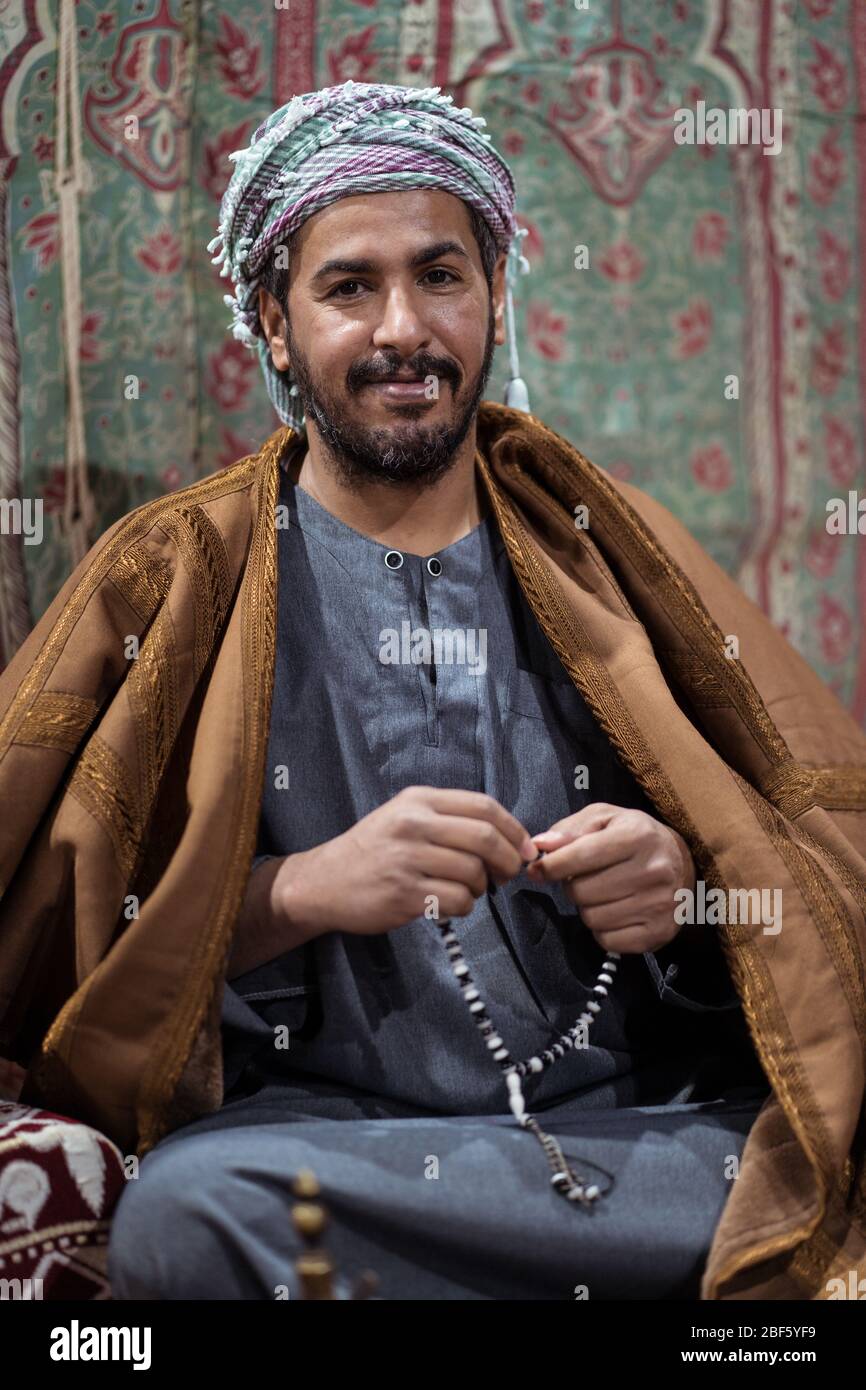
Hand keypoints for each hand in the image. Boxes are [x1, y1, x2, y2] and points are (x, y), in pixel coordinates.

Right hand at [275, 786, 536, 938]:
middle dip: (508, 860)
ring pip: (474, 873)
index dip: (514, 829)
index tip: (524, 847)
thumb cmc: (373, 849)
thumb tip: (508, 837)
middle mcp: (413, 825)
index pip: (483, 806)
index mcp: (418, 800)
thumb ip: (449, 819)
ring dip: (481, 887)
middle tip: (507, 875)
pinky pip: (457, 901)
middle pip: (486, 838)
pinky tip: (450, 904)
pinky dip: (464, 906)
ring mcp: (407, 860)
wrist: (324, 881)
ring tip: (466, 890)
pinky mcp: (404, 894)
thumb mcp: (404, 816)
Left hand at [524, 803, 695, 953]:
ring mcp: (659, 904)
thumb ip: (570, 829)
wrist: (683, 864)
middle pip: (581, 891)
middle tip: (583, 879)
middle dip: (572, 886)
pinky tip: (614, 912)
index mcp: (637, 836)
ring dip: (587, 908)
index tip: (538, 869)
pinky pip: (607, 940)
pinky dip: (602, 930)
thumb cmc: (634, 837)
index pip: (581, 854)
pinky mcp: (659, 932)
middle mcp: (653, 870)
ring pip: (592, 918)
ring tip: (601, 894)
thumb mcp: (605, 820)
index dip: (551, 865)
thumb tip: (540, 845)